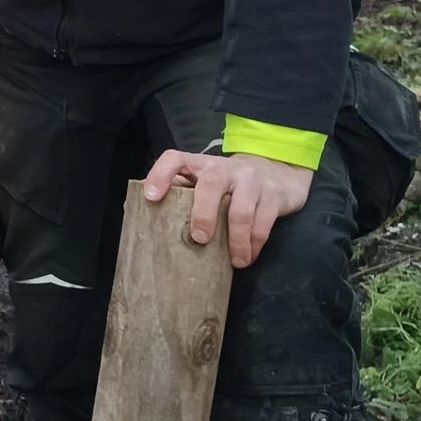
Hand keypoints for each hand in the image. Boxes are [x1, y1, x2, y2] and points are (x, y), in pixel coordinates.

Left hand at [143, 149, 312, 268]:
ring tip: (234, 261)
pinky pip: (263, 223)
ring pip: (241, 210)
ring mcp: (251, 181)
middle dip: (203, 213)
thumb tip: (142, 215)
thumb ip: (182, 192)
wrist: (278, 171)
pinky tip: (248, 257)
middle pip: (211, 184)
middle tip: (199, 239)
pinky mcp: (273, 196)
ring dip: (236, 240)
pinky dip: (255, 244)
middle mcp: (225, 168)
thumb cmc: (229, 183)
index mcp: (200, 164)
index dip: (160, 175)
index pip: (175, 159)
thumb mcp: (205, 181)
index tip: (151, 197)